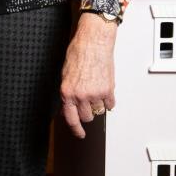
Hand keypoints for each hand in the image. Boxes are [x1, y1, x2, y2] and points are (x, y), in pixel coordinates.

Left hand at [59, 13, 117, 138]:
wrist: (93, 42)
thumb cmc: (78, 53)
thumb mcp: (65, 75)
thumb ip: (67, 93)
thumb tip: (68, 108)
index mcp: (67, 92)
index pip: (71, 119)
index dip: (76, 130)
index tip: (80, 134)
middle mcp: (80, 96)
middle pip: (86, 117)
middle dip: (87, 112)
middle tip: (88, 101)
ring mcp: (95, 94)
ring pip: (98, 111)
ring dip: (98, 104)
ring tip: (95, 89)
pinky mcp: (108, 90)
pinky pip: (110, 104)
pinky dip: (108, 99)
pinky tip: (104, 89)